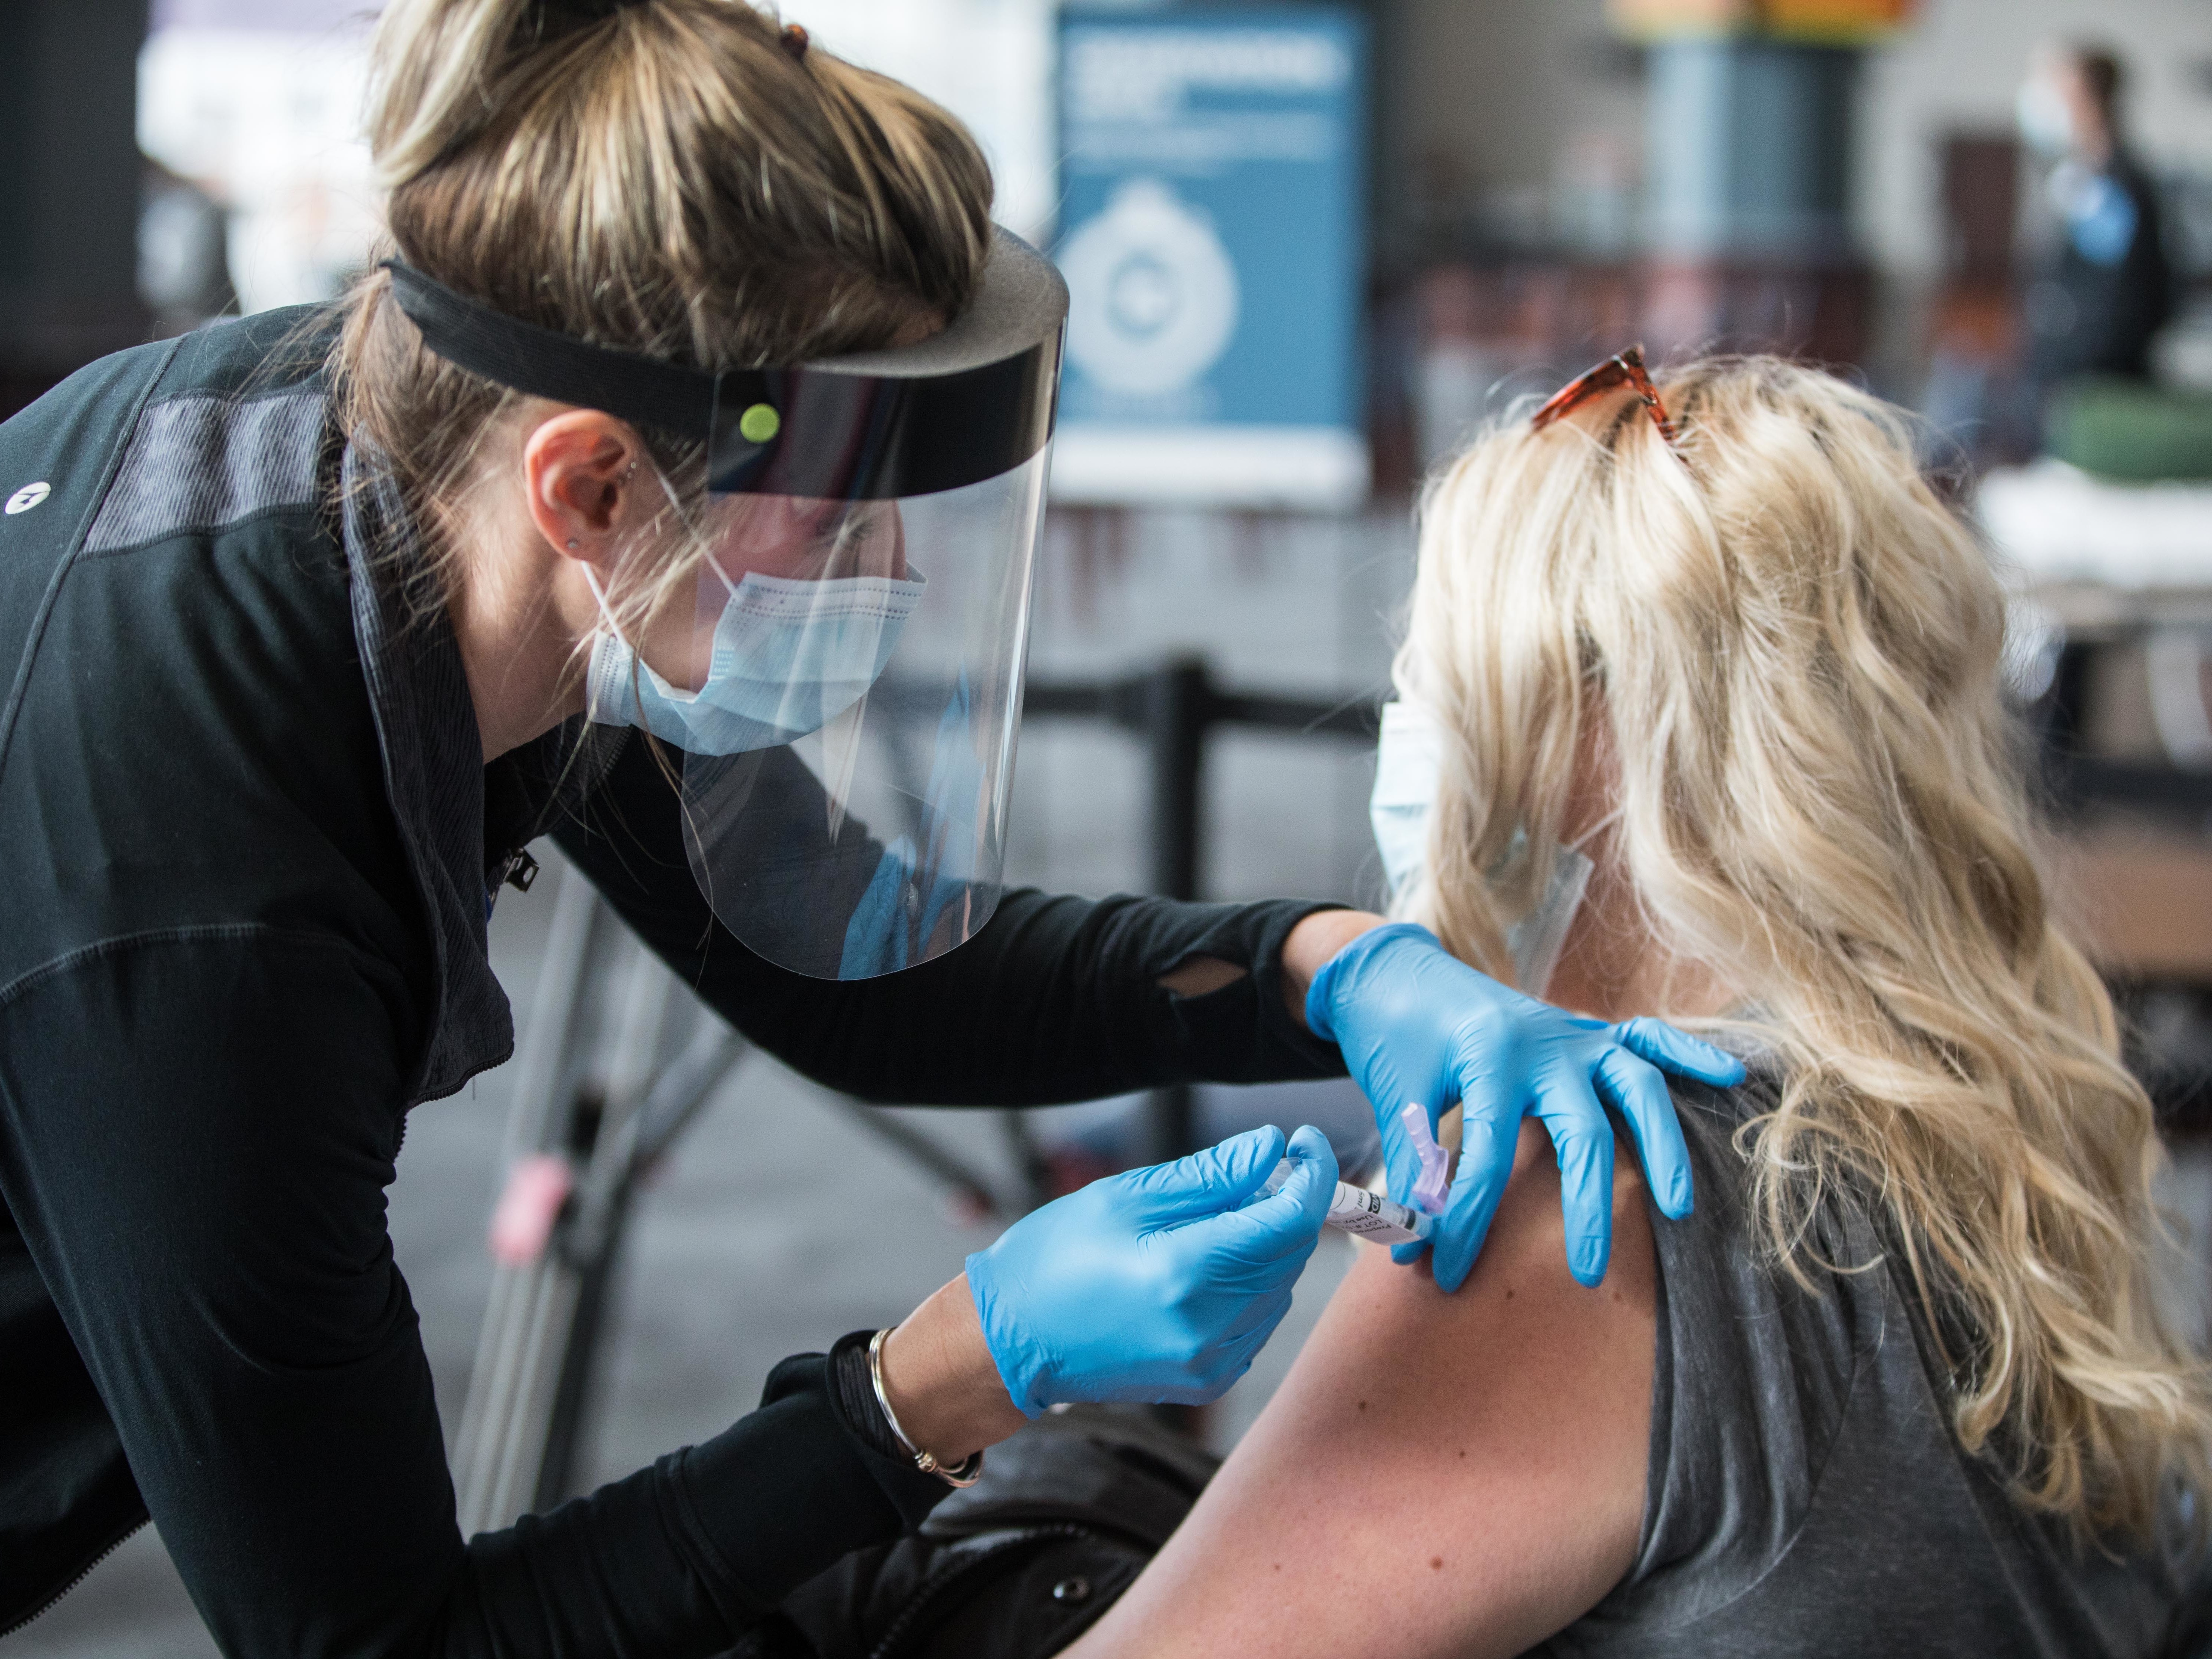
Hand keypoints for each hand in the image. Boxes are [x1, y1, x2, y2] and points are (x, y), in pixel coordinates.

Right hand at [965, 1125, 1336, 1415]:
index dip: (1311, 1174)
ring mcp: (1209, 1362)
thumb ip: (1208, 1175)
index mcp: (1184, 1274)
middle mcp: (1207, 1328)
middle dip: (1286, 1206)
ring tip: (1211, 1224)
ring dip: (1266, 1248)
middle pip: (1290, 1254)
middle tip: (1251, 1175)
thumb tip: (1269, 1148)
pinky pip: (1258, 1323)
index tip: (1306, 1143)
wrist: (1012, 1340)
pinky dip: (1250, 1287)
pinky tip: (1206, 1268)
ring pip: (1279, 1288)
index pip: (1288, 1221)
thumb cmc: (1055, 1259)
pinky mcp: (1207, 1380)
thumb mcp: (1126, 1197)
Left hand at [1303, 922, 1743, 1291]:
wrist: (1398, 970)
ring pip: (1635, 1087)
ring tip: (1678, 1208)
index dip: (1465, 1221)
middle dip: (1588, 1207)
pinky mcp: (1588, 1029)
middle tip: (1586, 1274)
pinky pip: (1649, 1037)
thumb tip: (1414, 1243)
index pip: (1485, 1157)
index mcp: (1487, 1059)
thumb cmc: (1395, 1037)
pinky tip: (1732, 1076)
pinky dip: (1691, 1054)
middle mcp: (1544, 1044)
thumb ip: (1411, 1167)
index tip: (1446, 1273)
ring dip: (1662, 1146)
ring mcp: (1574, 1033)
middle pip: (1582, 1132)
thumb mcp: (1396, 1098)